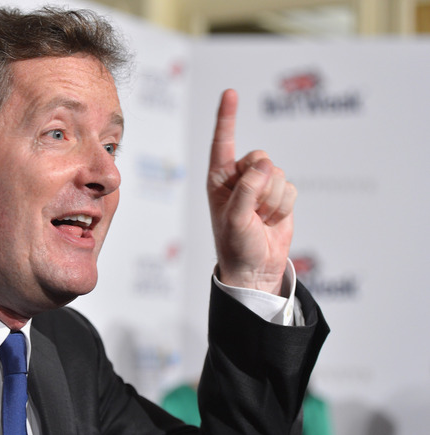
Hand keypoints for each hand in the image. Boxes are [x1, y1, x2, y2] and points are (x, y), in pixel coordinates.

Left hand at [207, 89, 295, 294]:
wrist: (255, 267)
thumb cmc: (234, 244)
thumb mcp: (234, 217)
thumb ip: (248, 189)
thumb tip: (265, 164)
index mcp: (219, 177)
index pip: (223, 142)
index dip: (227, 116)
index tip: (230, 92)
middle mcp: (240, 177)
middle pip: (260, 157)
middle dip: (261, 184)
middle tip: (252, 210)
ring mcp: (261, 185)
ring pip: (277, 174)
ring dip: (272, 200)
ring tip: (260, 219)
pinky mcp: (279, 195)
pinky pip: (291, 189)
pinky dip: (284, 207)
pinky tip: (272, 221)